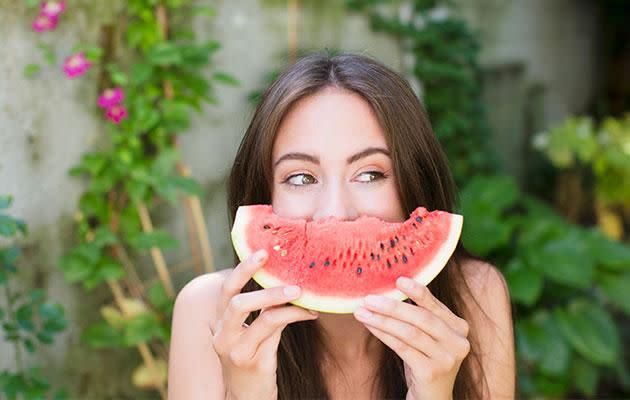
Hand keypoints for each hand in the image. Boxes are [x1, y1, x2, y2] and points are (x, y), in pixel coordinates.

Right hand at [211, 249, 318, 399]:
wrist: (247, 399)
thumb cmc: (252, 361)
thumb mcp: (249, 335)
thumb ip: (259, 312)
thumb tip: (284, 280)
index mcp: (220, 325)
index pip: (226, 291)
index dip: (242, 270)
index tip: (262, 251)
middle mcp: (223, 337)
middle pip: (236, 302)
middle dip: (254, 278)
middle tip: (273, 260)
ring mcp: (238, 352)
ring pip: (261, 318)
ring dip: (281, 299)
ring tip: (301, 291)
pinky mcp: (255, 364)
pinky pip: (277, 332)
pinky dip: (295, 317)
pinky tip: (310, 313)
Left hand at [353, 277, 469, 399]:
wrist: (431, 396)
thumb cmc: (425, 359)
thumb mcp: (429, 336)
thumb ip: (422, 315)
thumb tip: (392, 289)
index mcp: (460, 328)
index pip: (435, 306)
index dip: (417, 291)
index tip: (399, 279)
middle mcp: (458, 342)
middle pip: (421, 318)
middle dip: (392, 306)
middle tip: (369, 298)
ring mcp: (446, 359)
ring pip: (409, 333)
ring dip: (383, 320)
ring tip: (362, 311)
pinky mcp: (431, 372)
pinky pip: (402, 348)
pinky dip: (383, 334)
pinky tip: (370, 325)